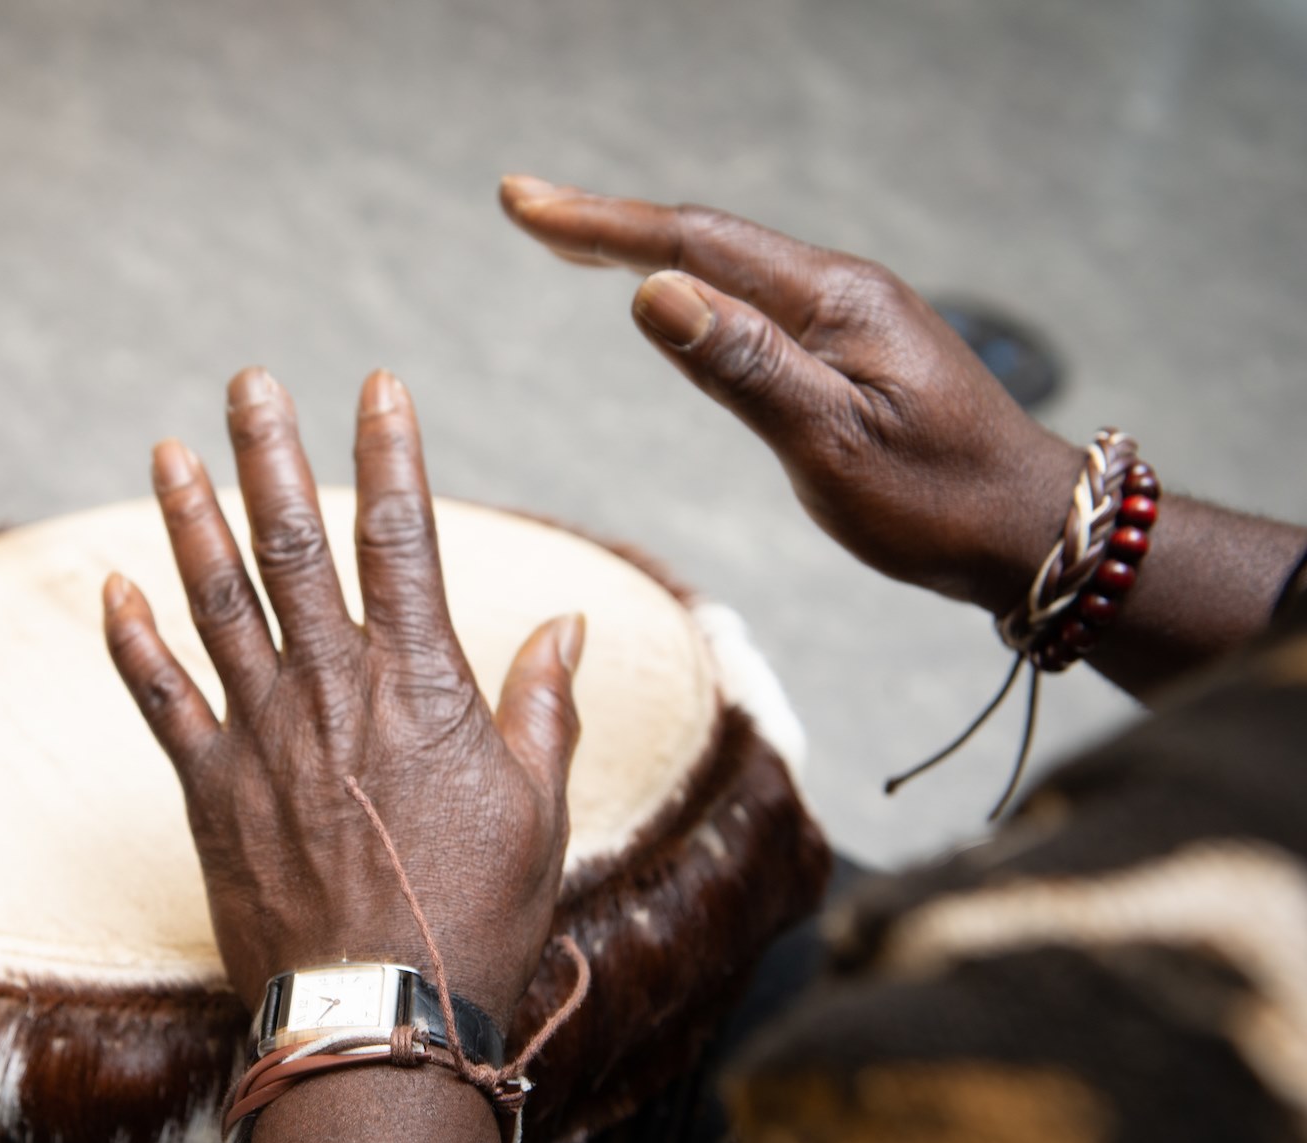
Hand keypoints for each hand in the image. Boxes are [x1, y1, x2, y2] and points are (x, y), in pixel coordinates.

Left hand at [103, 367, 585, 1021]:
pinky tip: (111, 584)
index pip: (402, 537)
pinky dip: (133, 640)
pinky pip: (161, 698)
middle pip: (294, 545)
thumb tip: (566, 623)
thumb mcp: (540, 809)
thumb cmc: (476, 918)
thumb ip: (544, 705)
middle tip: (248, 381)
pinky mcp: (210, 791)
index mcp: (421, 685)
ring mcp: (262, 736)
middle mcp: (333, 691)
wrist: (380, 1017)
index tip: (375, 383)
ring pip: (217, 601)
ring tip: (168, 448)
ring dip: (190, 518)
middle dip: (271, 453)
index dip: (389, 452)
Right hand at [498, 175, 1081, 615]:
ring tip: (569, 239)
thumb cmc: (939, 501)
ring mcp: (845, 318)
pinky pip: (750, 302)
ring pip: (725, 268)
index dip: (600, 224)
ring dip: (643, 248)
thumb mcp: (833, 442)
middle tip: (523, 205)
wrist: (1029, 530)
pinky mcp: (848, 350)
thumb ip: (744, 366)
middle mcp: (837, 291)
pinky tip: (667, 295)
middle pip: (702, 240)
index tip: (523, 203)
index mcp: (831, 300)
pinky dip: (689, 286)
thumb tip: (652, 293)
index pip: (693, 244)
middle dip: (607, 222)